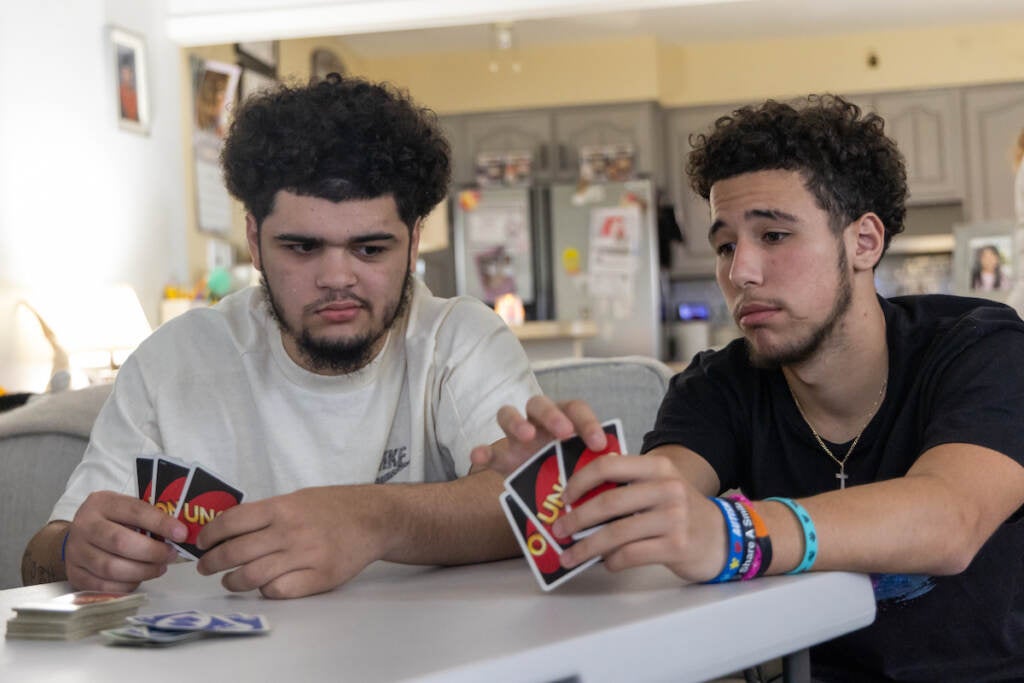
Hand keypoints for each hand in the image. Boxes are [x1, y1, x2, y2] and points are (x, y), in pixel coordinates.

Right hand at [66, 490, 186, 592]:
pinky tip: (139, 578)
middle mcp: (85, 525)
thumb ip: (148, 517)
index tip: (181, 534)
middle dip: (152, 552)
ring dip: (142, 571)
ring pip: (111, 567)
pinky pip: (103, 586)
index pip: (135, 511)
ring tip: (160, 568)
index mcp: (102, 503)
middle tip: (171, 555)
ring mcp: (76, 551)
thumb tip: (179, 532)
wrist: (78, 536)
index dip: (160, 523)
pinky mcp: (74, 573)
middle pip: (120, 542)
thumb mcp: (126, 509)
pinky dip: (126, 585)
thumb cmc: (111, 521)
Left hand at [196, 486, 387, 598]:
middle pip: (235, 552)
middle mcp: (289, 532)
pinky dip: (265, 590)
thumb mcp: (297, 499)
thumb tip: (227, 528)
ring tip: (230, 579)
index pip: (230, 522)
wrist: (373, 519)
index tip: (202, 543)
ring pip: (251, 576)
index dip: (209, 535)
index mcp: (281, 508)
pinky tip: (264, 585)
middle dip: (212, 562)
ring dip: (232, 581)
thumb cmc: (333, 507)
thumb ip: (266, 514)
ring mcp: (304, 557)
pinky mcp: (318, 578)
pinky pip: (278, 591)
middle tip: (206, 566)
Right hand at [470, 395, 609, 475]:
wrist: (554, 494)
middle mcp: (538, 422)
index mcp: (564, 419)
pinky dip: (481, 452)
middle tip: (564, 433)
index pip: (575, 409)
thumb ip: (598, 465)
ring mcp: (517, 438)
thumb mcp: (589, 467)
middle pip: (539, 404)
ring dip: (516, 422)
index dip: (587, 423)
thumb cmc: (576, 473)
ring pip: (507, 414)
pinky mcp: (501, 457)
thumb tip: (619, 474)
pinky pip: (488, 451)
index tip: (598, 444)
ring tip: (526, 436)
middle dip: (552, 415)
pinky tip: (478, 457)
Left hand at [549, 454, 725, 582]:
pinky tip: (607, 562)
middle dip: (576, 519)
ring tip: (569, 556)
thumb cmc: (680, 512)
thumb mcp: (660, 486)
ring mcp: (673, 517)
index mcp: (657, 467)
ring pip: (616, 533)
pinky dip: (612, 561)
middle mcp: (666, 488)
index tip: (564, 497)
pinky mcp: (676, 545)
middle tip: (558, 530)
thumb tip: (578, 499)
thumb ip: (627, 486)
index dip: (580, 481)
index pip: (608, 465)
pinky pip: (631, 554)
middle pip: (608, 502)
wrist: (723, 537)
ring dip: (586, 548)